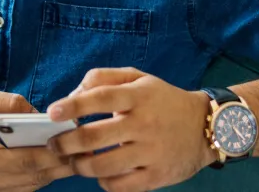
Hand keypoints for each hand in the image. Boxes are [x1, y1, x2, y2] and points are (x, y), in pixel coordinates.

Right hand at [0, 89, 74, 191]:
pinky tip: (65, 163)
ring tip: (81, 154)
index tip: (21, 130)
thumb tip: (35, 112)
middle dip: (56, 155)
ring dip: (60, 168)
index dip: (6, 138)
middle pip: (26, 164)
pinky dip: (51, 175)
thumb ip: (4, 101)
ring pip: (34, 179)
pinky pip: (32, 187)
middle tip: (80, 143)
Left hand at [45, 68, 216, 191]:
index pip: (100, 98)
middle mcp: (144, 124)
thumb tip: (72, 95)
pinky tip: (101, 172)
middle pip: (94, 137)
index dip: (72, 106)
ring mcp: (152, 152)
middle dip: (65, 143)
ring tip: (73, 161)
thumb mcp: (137, 78)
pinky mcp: (157, 176)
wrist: (206, 127)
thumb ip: (102, 79)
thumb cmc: (161, 100)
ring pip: (103, 165)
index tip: (52, 113)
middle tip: (54, 144)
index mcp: (138, 96)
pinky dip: (103, 182)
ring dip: (79, 165)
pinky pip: (120, 186)